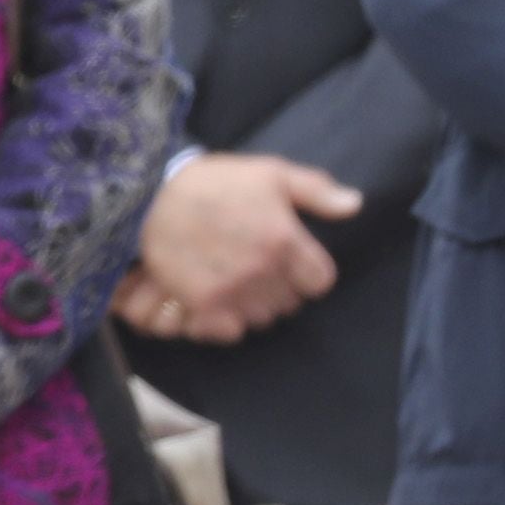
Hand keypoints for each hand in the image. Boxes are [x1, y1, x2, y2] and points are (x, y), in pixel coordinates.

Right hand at [115, 147, 361, 344]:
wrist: (149, 196)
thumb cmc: (212, 182)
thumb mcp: (269, 173)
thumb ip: (316, 190)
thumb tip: (356, 205)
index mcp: (284, 239)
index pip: (320, 282)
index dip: (309, 275)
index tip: (293, 266)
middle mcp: (262, 269)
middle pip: (289, 303)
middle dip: (280, 290)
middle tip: (261, 274)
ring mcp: (231, 289)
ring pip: (260, 318)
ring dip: (254, 307)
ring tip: (238, 288)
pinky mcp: (201, 302)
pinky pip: (228, 331)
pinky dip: (226, 323)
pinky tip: (218, 305)